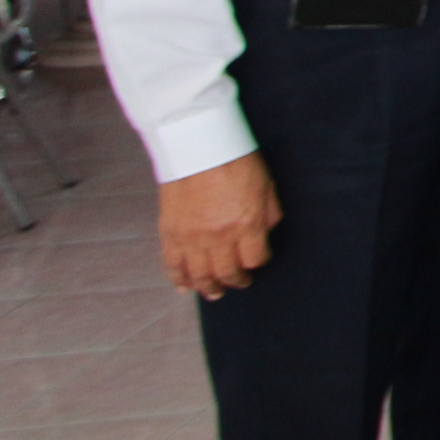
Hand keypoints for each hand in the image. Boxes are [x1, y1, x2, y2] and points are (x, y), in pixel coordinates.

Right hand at [157, 154, 280, 298]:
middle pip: (227, 272)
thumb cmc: (236, 162)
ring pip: (199, 275)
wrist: (198, 147)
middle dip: (235, 281)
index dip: (258, 262)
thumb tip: (265, 236)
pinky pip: (173, 265)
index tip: (257, 261)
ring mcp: (192, 237)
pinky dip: (178, 279)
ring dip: (207, 287)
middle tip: (238, 283)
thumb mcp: (267, 187)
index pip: (255, 259)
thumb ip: (268, 215)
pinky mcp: (170, 233)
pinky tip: (184, 287)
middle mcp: (219, 237)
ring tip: (213, 292)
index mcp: (247, 225)